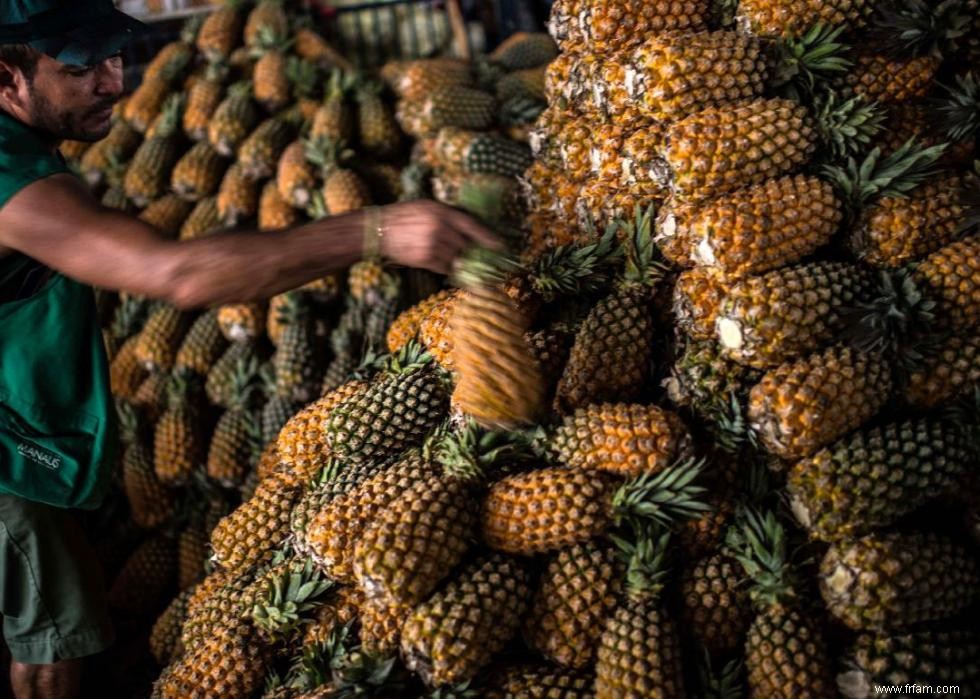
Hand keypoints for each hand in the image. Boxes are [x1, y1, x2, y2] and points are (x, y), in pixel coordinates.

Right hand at [378, 201, 500, 273]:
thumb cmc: (403, 215)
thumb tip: (470, 227)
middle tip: (474, 255)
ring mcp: (432, 244)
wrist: (377, 229)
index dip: (488, 237)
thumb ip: (448, 214)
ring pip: (455, 258)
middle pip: (465, 245)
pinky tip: (436, 260)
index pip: (471, 226)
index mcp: (441, 212)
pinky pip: (444, 267)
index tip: (500, 246)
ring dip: (456, 260)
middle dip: (470, 252)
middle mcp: (439, 228)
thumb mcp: (427, 206)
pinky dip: (445, 267)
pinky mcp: (424, 259)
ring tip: (446, 255)